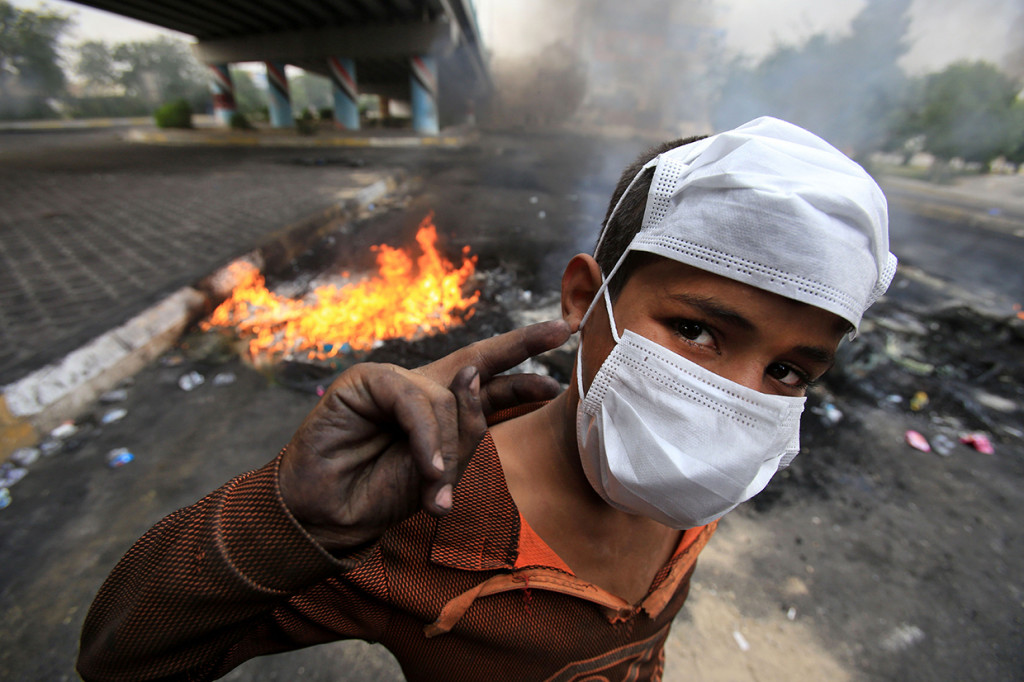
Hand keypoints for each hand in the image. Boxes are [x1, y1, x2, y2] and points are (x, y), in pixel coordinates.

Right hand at [279, 320, 570, 553]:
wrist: (329, 513)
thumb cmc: (380, 494)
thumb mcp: (441, 470)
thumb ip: (465, 427)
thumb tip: (475, 375)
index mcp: (443, 414)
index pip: (491, 392)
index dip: (523, 383)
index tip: (558, 382)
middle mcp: (423, 391)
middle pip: (479, 359)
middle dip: (522, 344)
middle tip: (562, 330)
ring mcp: (395, 381)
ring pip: (447, 400)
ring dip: (445, 449)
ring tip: (432, 485)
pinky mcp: (366, 380)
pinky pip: (414, 402)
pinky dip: (424, 437)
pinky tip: (426, 469)